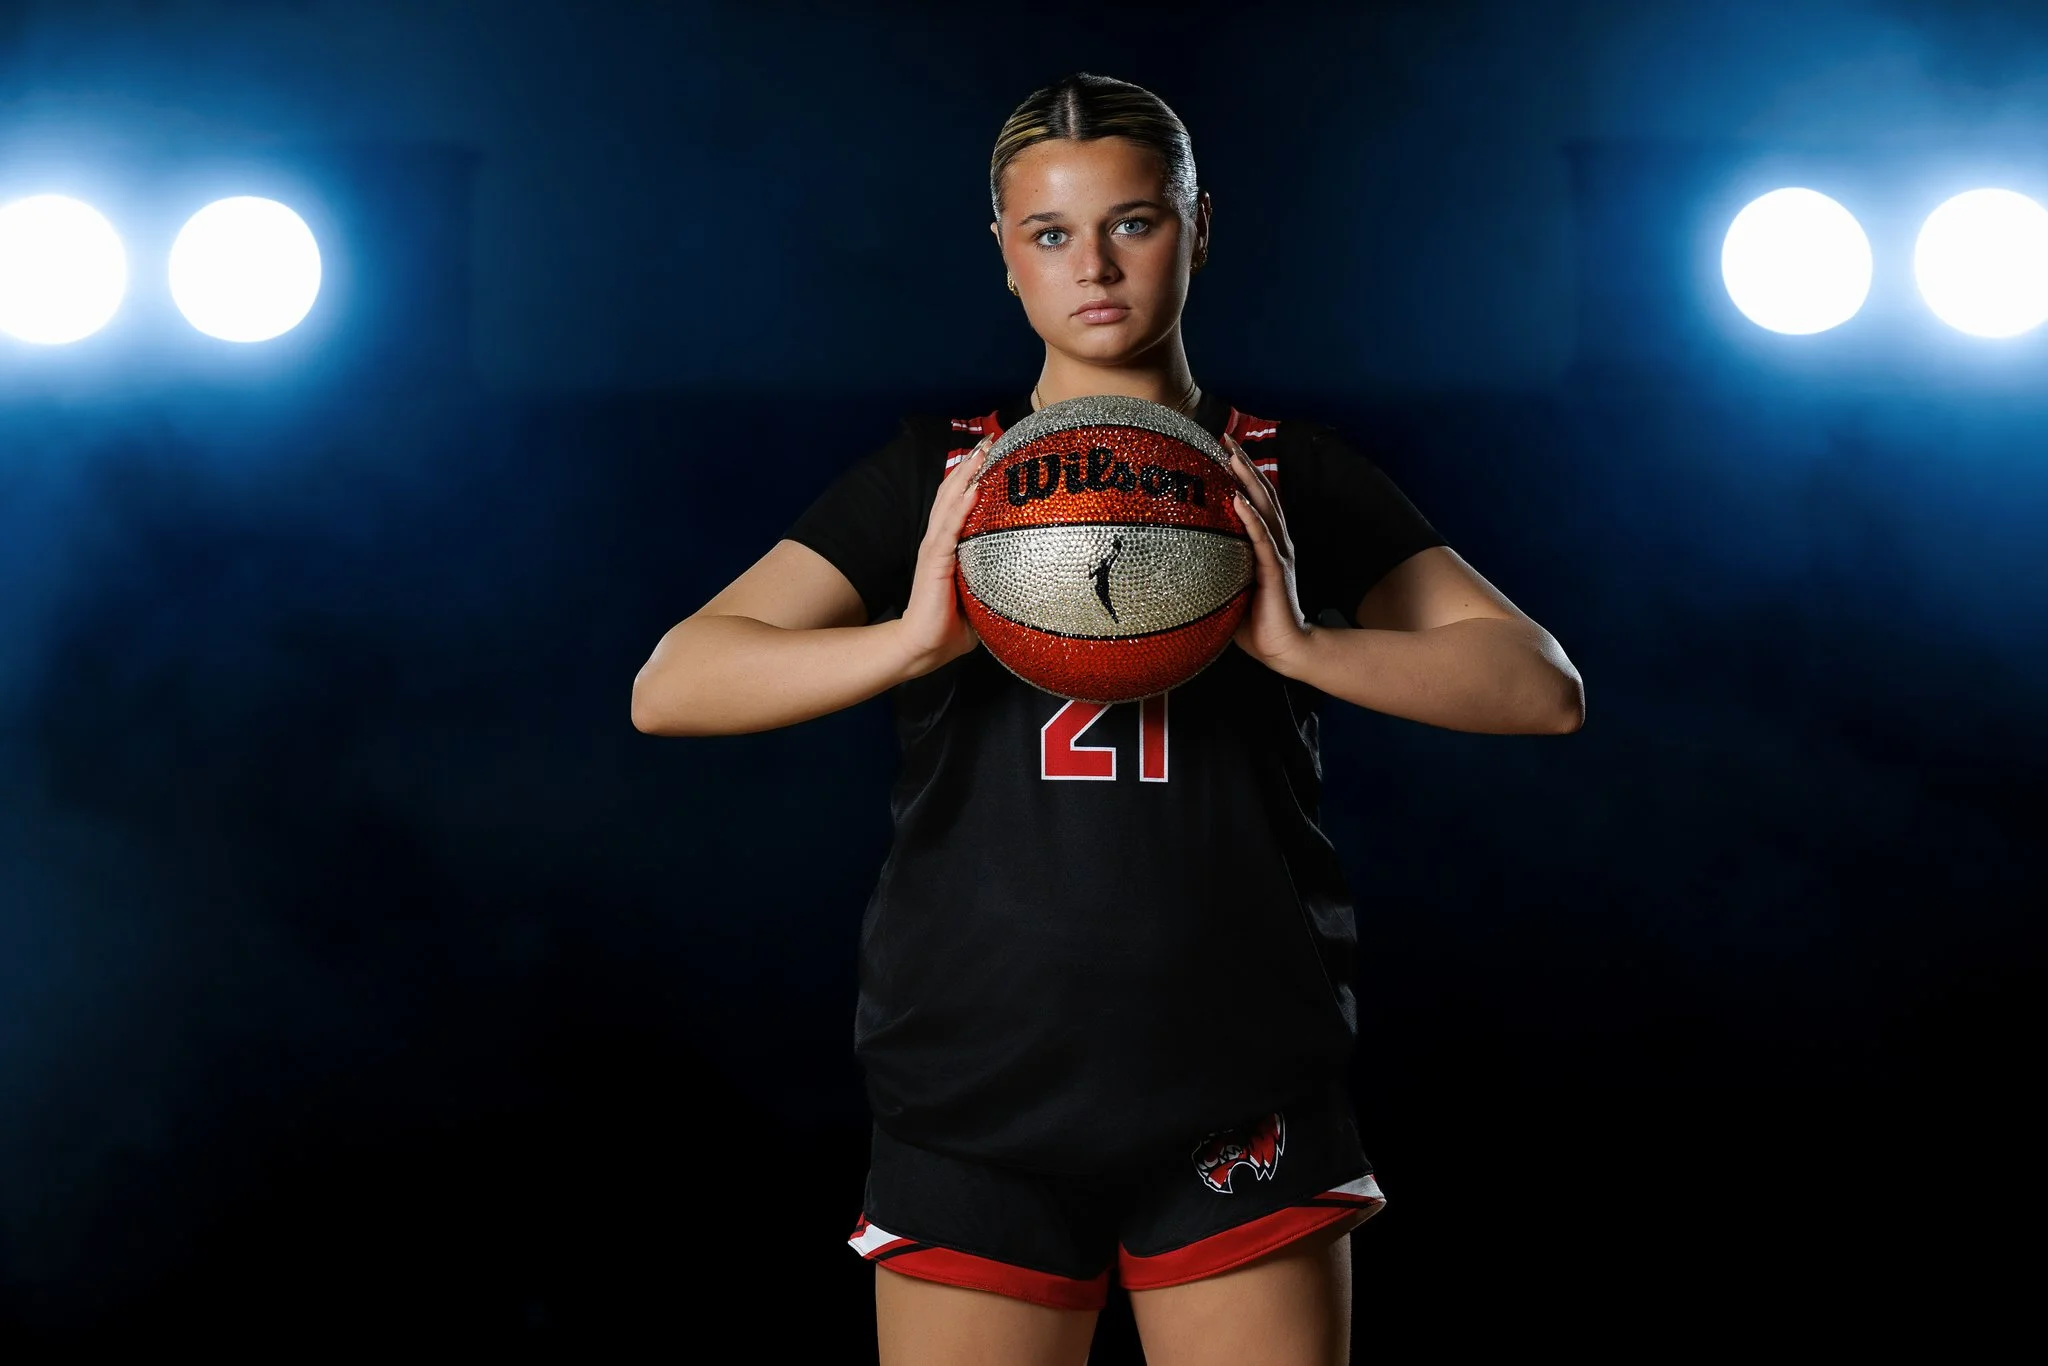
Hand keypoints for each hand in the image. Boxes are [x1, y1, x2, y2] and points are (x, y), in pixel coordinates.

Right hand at [896, 434, 995, 675]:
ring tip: (983, 451)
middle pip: (954, 492)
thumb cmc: (952, 626)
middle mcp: (940, 540)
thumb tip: (1033, 579)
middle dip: (972, 463)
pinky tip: (973, 488)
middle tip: (992, 439)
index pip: (961, 502)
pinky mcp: (935, 560)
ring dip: (967, 474)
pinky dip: (961, 505)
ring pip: (950, 501)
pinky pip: (949, 528)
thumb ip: (999, 581)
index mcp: (950, 546)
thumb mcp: (982, 596)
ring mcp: (935, 548)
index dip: (975, 476)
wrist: (924, 646)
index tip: (994, 454)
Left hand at [1221, 433, 1313, 670]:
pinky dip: (1251, 518)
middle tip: (1225, 437)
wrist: (1284, 648)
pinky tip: (1238, 500)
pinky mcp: (1275, 570)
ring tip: (1233, 456)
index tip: (1221, 449)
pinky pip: (1262, 539)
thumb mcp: (1226, 588)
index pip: (1254, 499)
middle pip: (1261, 492)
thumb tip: (1171, 564)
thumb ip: (1210, 570)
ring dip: (1248, 480)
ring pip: (1264, 507)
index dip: (1241, 473)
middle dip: (1243, 463)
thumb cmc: (1253, 623)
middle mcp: (1275, 542)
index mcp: (1265, 544)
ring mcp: (1278, 553)